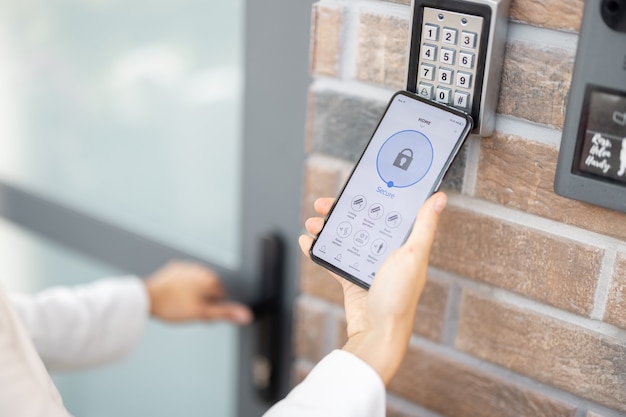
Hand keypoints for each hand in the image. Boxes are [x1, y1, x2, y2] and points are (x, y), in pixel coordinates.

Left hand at [144, 261, 252, 324]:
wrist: (147, 297)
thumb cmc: (173, 305)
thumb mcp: (202, 313)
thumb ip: (225, 313)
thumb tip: (246, 315)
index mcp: (211, 279)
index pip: (221, 297)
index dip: (212, 309)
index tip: (201, 315)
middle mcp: (202, 269)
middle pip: (210, 289)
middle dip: (203, 300)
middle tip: (190, 312)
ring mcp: (188, 267)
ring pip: (197, 284)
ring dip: (193, 294)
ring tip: (180, 305)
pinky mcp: (175, 268)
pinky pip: (184, 279)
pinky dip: (182, 287)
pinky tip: (174, 296)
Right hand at [298, 192, 446, 384]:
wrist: (378, 333)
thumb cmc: (399, 298)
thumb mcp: (413, 255)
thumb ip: (424, 226)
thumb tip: (439, 198)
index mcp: (403, 244)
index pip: (385, 212)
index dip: (369, 198)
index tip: (354, 189)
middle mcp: (385, 253)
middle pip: (360, 222)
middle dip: (340, 211)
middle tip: (324, 204)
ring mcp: (367, 266)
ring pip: (344, 238)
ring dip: (326, 229)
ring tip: (313, 223)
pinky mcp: (351, 280)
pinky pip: (332, 260)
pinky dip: (319, 250)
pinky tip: (307, 242)